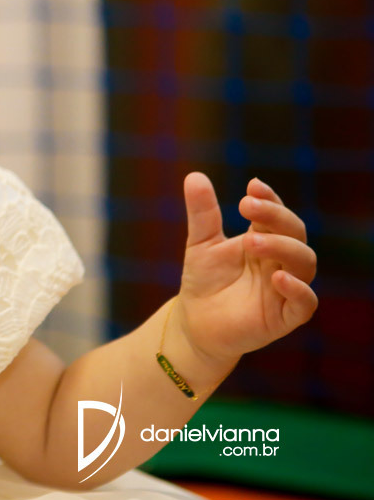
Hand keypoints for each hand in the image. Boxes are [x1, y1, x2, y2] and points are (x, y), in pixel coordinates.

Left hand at [175, 173, 317, 364]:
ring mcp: (285, 288)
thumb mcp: (200, 243)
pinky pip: (306, 303)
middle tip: (247, 207)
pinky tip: (277, 277)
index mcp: (264, 240)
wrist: (195, 323)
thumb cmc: (203, 281)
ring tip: (250, 241)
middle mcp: (280, 261)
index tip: (252, 187)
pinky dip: (298, 289)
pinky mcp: (285, 317)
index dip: (270, 199)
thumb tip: (194, 175)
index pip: (277, 215)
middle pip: (295, 233)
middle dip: (275, 217)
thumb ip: (201, 212)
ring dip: (282, 247)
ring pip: (304, 263)